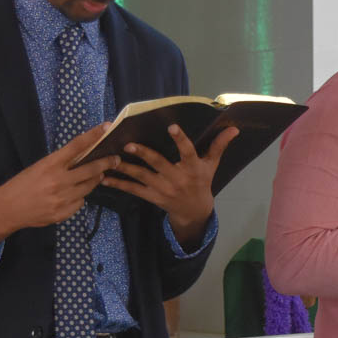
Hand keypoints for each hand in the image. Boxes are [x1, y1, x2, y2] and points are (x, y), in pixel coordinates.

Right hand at [0, 123, 117, 251]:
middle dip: (106, 163)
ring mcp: (61, 199)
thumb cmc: (23, 183)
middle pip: (91, 170)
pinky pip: (80, 203)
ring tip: (97, 175)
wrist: (7, 208)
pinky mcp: (62, 213)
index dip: (93, 135)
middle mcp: (58, 181)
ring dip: (95, 180)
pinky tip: (74, 194)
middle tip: (115, 159)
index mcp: (50, 164)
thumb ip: (60, 163)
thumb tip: (83, 157)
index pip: (76, 146)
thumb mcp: (39, 167)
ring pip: (88, 187)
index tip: (107, 127)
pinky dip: (79, 197)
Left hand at [103, 125, 239, 246]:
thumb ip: (219, 145)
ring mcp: (163, 189)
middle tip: (129, 144)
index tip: (173, 127)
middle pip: (159, 164)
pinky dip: (119, 184)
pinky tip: (104, 177)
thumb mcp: (211, 164)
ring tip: (111, 160)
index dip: (180, 140)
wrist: (194, 211)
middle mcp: (177, 178)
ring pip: (142, 177)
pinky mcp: (152, 197)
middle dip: (144, 154)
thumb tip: (234, 128)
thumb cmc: (202, 182)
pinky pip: (133, 190)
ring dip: (125, 168)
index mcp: (192, 168)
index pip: (187, 152)